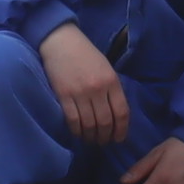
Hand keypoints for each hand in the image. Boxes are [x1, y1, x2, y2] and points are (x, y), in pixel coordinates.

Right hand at [37, 22, 127, 148]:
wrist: (61, 42)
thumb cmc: (85, 54)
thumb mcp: (106, 68)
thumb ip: (112, 89)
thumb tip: (115, 114)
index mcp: (112, 81)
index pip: (122, 112)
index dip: (122, 130)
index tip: (119, 138)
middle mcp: (98, 89)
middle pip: (106, 122)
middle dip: (106, 136)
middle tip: (103, 142)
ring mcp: (81, 93)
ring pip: (90, 124)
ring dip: (91, 137)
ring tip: (91, 140)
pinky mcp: (64, 96)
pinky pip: (73, 120)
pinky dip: (77, 131)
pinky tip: (78, 134)